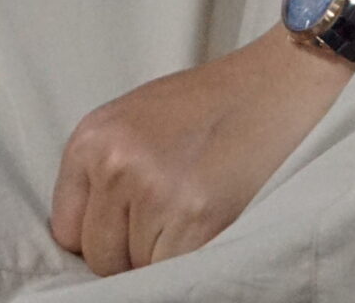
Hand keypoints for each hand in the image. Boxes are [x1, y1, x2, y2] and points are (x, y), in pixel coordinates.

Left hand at [50, 25, 347, 273]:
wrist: (286, 80)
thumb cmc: (219, 104)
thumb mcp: (142, 122)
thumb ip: (108, 174)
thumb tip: (86, 239)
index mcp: (94, 136)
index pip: (67, 230)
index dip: (105, 233)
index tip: (134, 224)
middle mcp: (115, 162)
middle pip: (100, 256)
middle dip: (135, 249)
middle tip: (178, 208)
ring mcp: (153, 191)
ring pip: (138, 271)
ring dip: (167, 254)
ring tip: (201, 204)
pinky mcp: (194, 220)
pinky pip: (175, 273)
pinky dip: (196, 259)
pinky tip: (216, 218)